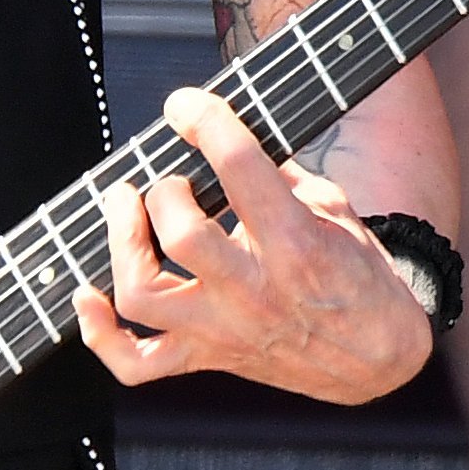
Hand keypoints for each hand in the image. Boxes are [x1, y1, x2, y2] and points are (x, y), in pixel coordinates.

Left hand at [70, 88, 433, 404]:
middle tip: (169, 179)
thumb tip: (227, 141)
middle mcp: (255, 291)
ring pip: (144, 296)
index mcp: (297, 245)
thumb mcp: (336, 211)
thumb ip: (280, 176)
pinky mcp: (207, 358)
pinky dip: (100, 334)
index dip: (206, 122)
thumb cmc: (359, 280)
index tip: (186, 106)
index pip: (240, 168)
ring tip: (126, 212)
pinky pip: (136, 363)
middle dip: (164, 190)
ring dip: (123, 245)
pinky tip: (89, 295)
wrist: (378, 361)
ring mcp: (225, 330)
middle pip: (182, 235)